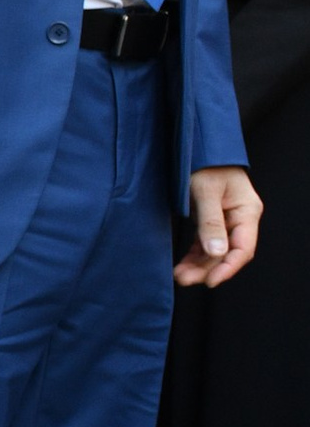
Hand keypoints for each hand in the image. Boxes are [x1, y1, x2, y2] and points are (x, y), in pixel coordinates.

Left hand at [178, 167, 261, 288]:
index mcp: (247, 211)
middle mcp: (239, 218)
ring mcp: (225, 220)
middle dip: (207, 268)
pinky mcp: (210, 219)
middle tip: (184, 279)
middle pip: (227, 253)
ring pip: (215, 251)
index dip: (228, 267)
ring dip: (199, 265)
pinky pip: (205, 243)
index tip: (210, 281)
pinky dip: (194, 255)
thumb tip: (217, 253)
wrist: (196, 145)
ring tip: (179, 275)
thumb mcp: (205, 191)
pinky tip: (182, 266)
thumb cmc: (204, 162)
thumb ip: (211, 222)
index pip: (243, 248)